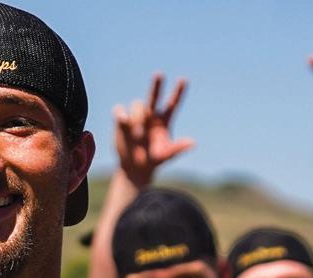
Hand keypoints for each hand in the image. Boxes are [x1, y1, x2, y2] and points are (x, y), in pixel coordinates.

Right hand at [111, 73, 193, 187]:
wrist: (134, 168)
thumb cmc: (153, 161)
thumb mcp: (165, 156)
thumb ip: (177, 148)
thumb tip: (193, 142)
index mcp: (164, 122)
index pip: (172, 104)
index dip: (178, 93)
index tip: (184, 80)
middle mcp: (150, 116)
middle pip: (153, 97)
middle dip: (156, 86)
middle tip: (159, 74)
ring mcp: (136, 117)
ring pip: (137, 105)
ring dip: (137, 116)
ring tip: (138, 134)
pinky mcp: (122, 121)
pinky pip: (119, 110)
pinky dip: (121, 113)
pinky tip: (123, 119)